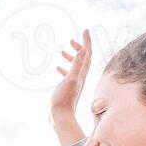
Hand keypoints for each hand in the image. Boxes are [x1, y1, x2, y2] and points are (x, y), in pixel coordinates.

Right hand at [50, 30, 91, 145]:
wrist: (60, 116)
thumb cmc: (64, 99)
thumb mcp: (71, 79)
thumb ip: (77, 65)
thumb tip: (83, 50)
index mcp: (82, 73)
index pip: (87, 53)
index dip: (87, 41)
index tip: (85, 30)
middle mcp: (81, 76)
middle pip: (83, 58)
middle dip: (79, 47)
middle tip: (71, 40)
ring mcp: (74, 83)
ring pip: (75, 66)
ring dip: (71, 57)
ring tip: (62, 52)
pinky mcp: (68, 89)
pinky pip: (67, 75)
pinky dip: (64, 68)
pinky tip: (57, 68)